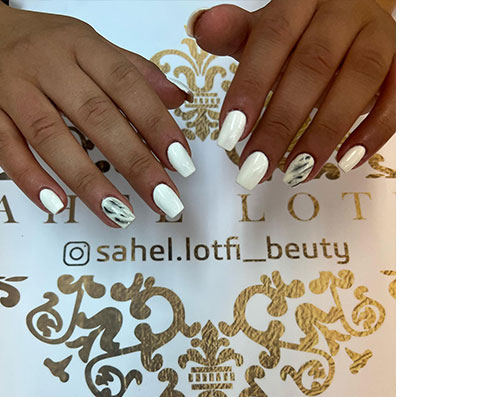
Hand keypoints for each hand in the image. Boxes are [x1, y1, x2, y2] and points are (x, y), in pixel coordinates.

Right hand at [0, 1, 194, 227]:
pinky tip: (57, 204)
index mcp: (81, 45)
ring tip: (120, 213)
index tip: (180, 161)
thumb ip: (134, 71)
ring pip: (51, 137)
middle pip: (95, 116)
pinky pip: (5, 148)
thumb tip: (178, 99)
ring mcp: (12, 88)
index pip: (126, 84)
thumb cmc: (44, 43)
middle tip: (163, 198)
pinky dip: (30, 178)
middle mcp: (47, 65)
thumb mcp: (90, 44)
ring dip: (87, 180)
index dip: (156, 123)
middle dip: (133, 162)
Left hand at [187, 0, 394, 189]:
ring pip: (357, 82)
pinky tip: (346, 161)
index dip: (251, 87)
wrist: (356, 9)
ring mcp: (378, 35)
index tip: (230, 135)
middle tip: (256, 168)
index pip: (272, 39)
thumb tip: (201, 27)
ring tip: (297, 172)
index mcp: (300, 0)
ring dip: (325, 131)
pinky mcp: (402, 61)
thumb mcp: (264, 28)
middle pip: (312, 67)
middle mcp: (342, 12)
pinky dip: (373, 132)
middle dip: (281, 123)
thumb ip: (235, 33)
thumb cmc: (301, 29)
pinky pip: (397, 97)